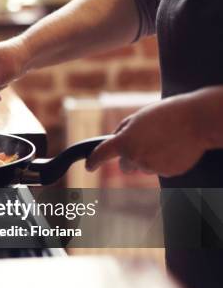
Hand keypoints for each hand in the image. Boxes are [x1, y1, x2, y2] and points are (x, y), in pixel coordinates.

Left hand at [86, 93, 208, 176]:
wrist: (197, 120)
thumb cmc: (166, 114)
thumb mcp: (137, 117)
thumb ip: (123, 131)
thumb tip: (115, 140)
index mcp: (125, 142)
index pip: (101, 154)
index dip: (93, 161)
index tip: (89, 166)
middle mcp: (135, 158)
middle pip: (125, 166)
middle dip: (130, 157)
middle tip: (145, 142)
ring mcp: (152, 167)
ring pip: (143, 167)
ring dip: (148, 157)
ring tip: (164, 140)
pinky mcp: (168, 172)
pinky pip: (160, 168)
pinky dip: (163, 160)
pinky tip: (173, 147)